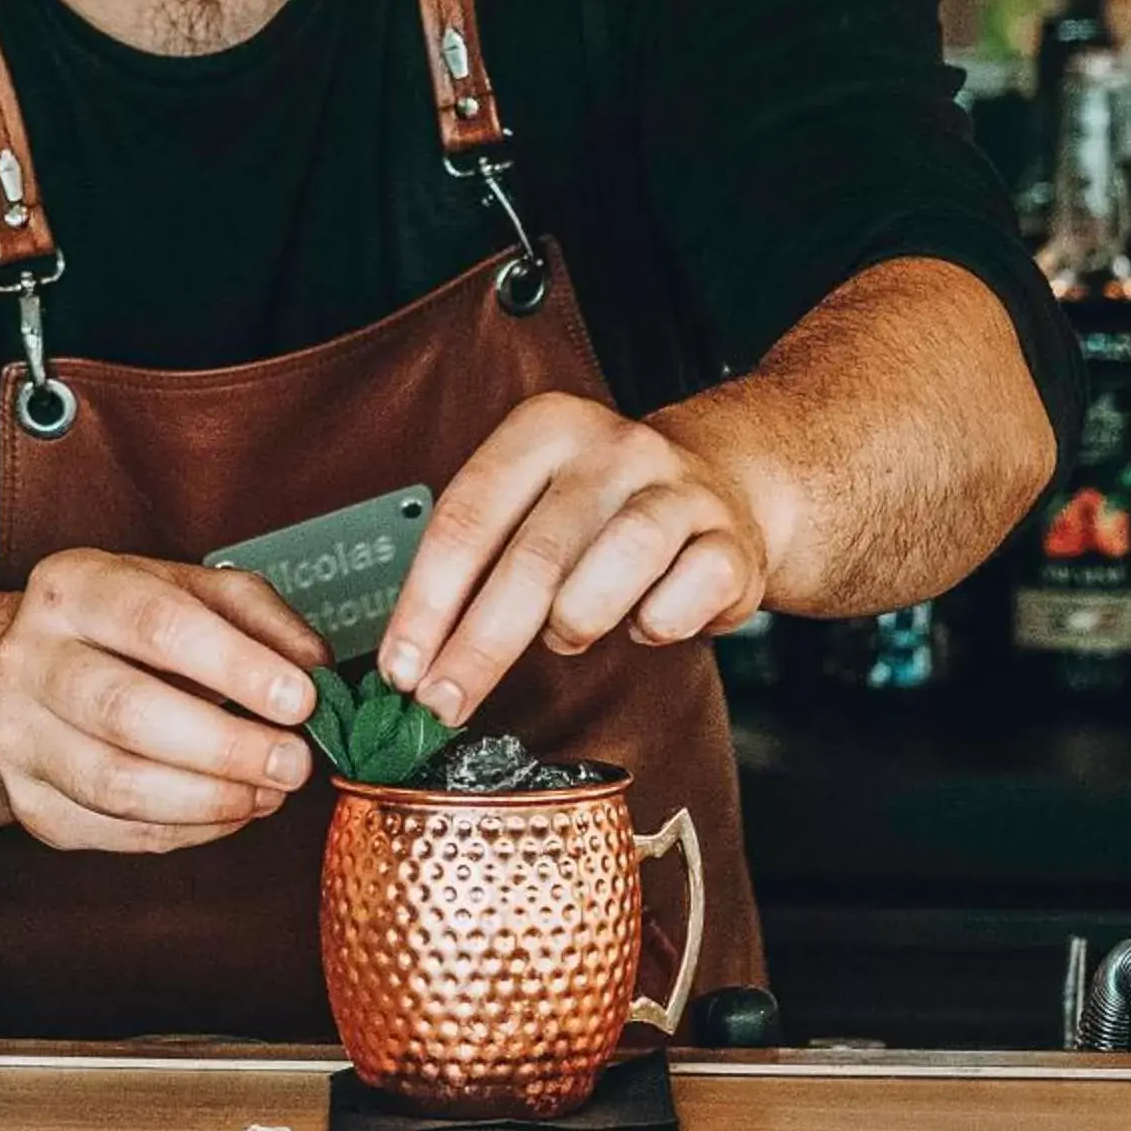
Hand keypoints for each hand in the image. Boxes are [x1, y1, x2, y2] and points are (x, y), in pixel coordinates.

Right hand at [0, 550, 326, 854]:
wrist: (30, 670)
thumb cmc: (126, 626)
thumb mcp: (188, 591)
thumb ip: (258, 618)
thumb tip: (315, 669)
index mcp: (74, 586)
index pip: (157, 623)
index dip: (234, 666)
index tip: (300, 700)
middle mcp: (32, 657)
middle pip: (125, 711)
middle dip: (223, 746)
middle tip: (293, 764)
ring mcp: (20, 735)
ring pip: (115, 783)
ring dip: (208, 800)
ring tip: (269, 793)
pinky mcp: (30, 803)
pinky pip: (113, 832)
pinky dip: (185, 830)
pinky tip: (230, 812)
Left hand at [379, 392, 774, 725]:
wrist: (722, 487)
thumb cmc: (603, 512)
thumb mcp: (536, 502)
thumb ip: (482, 558)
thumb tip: (414, 652)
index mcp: (546, 428)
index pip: (468, 516)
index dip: (427, 600)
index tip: (400, 668)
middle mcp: (613, 448)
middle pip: (533, 555)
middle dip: (479, 644)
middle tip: (444, 702)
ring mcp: (679, 490)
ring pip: (614, 569)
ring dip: (575, 624)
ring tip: (565, 635)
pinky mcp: (730, 541)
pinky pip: (683, 600)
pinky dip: (655, 625)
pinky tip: (643, 621)